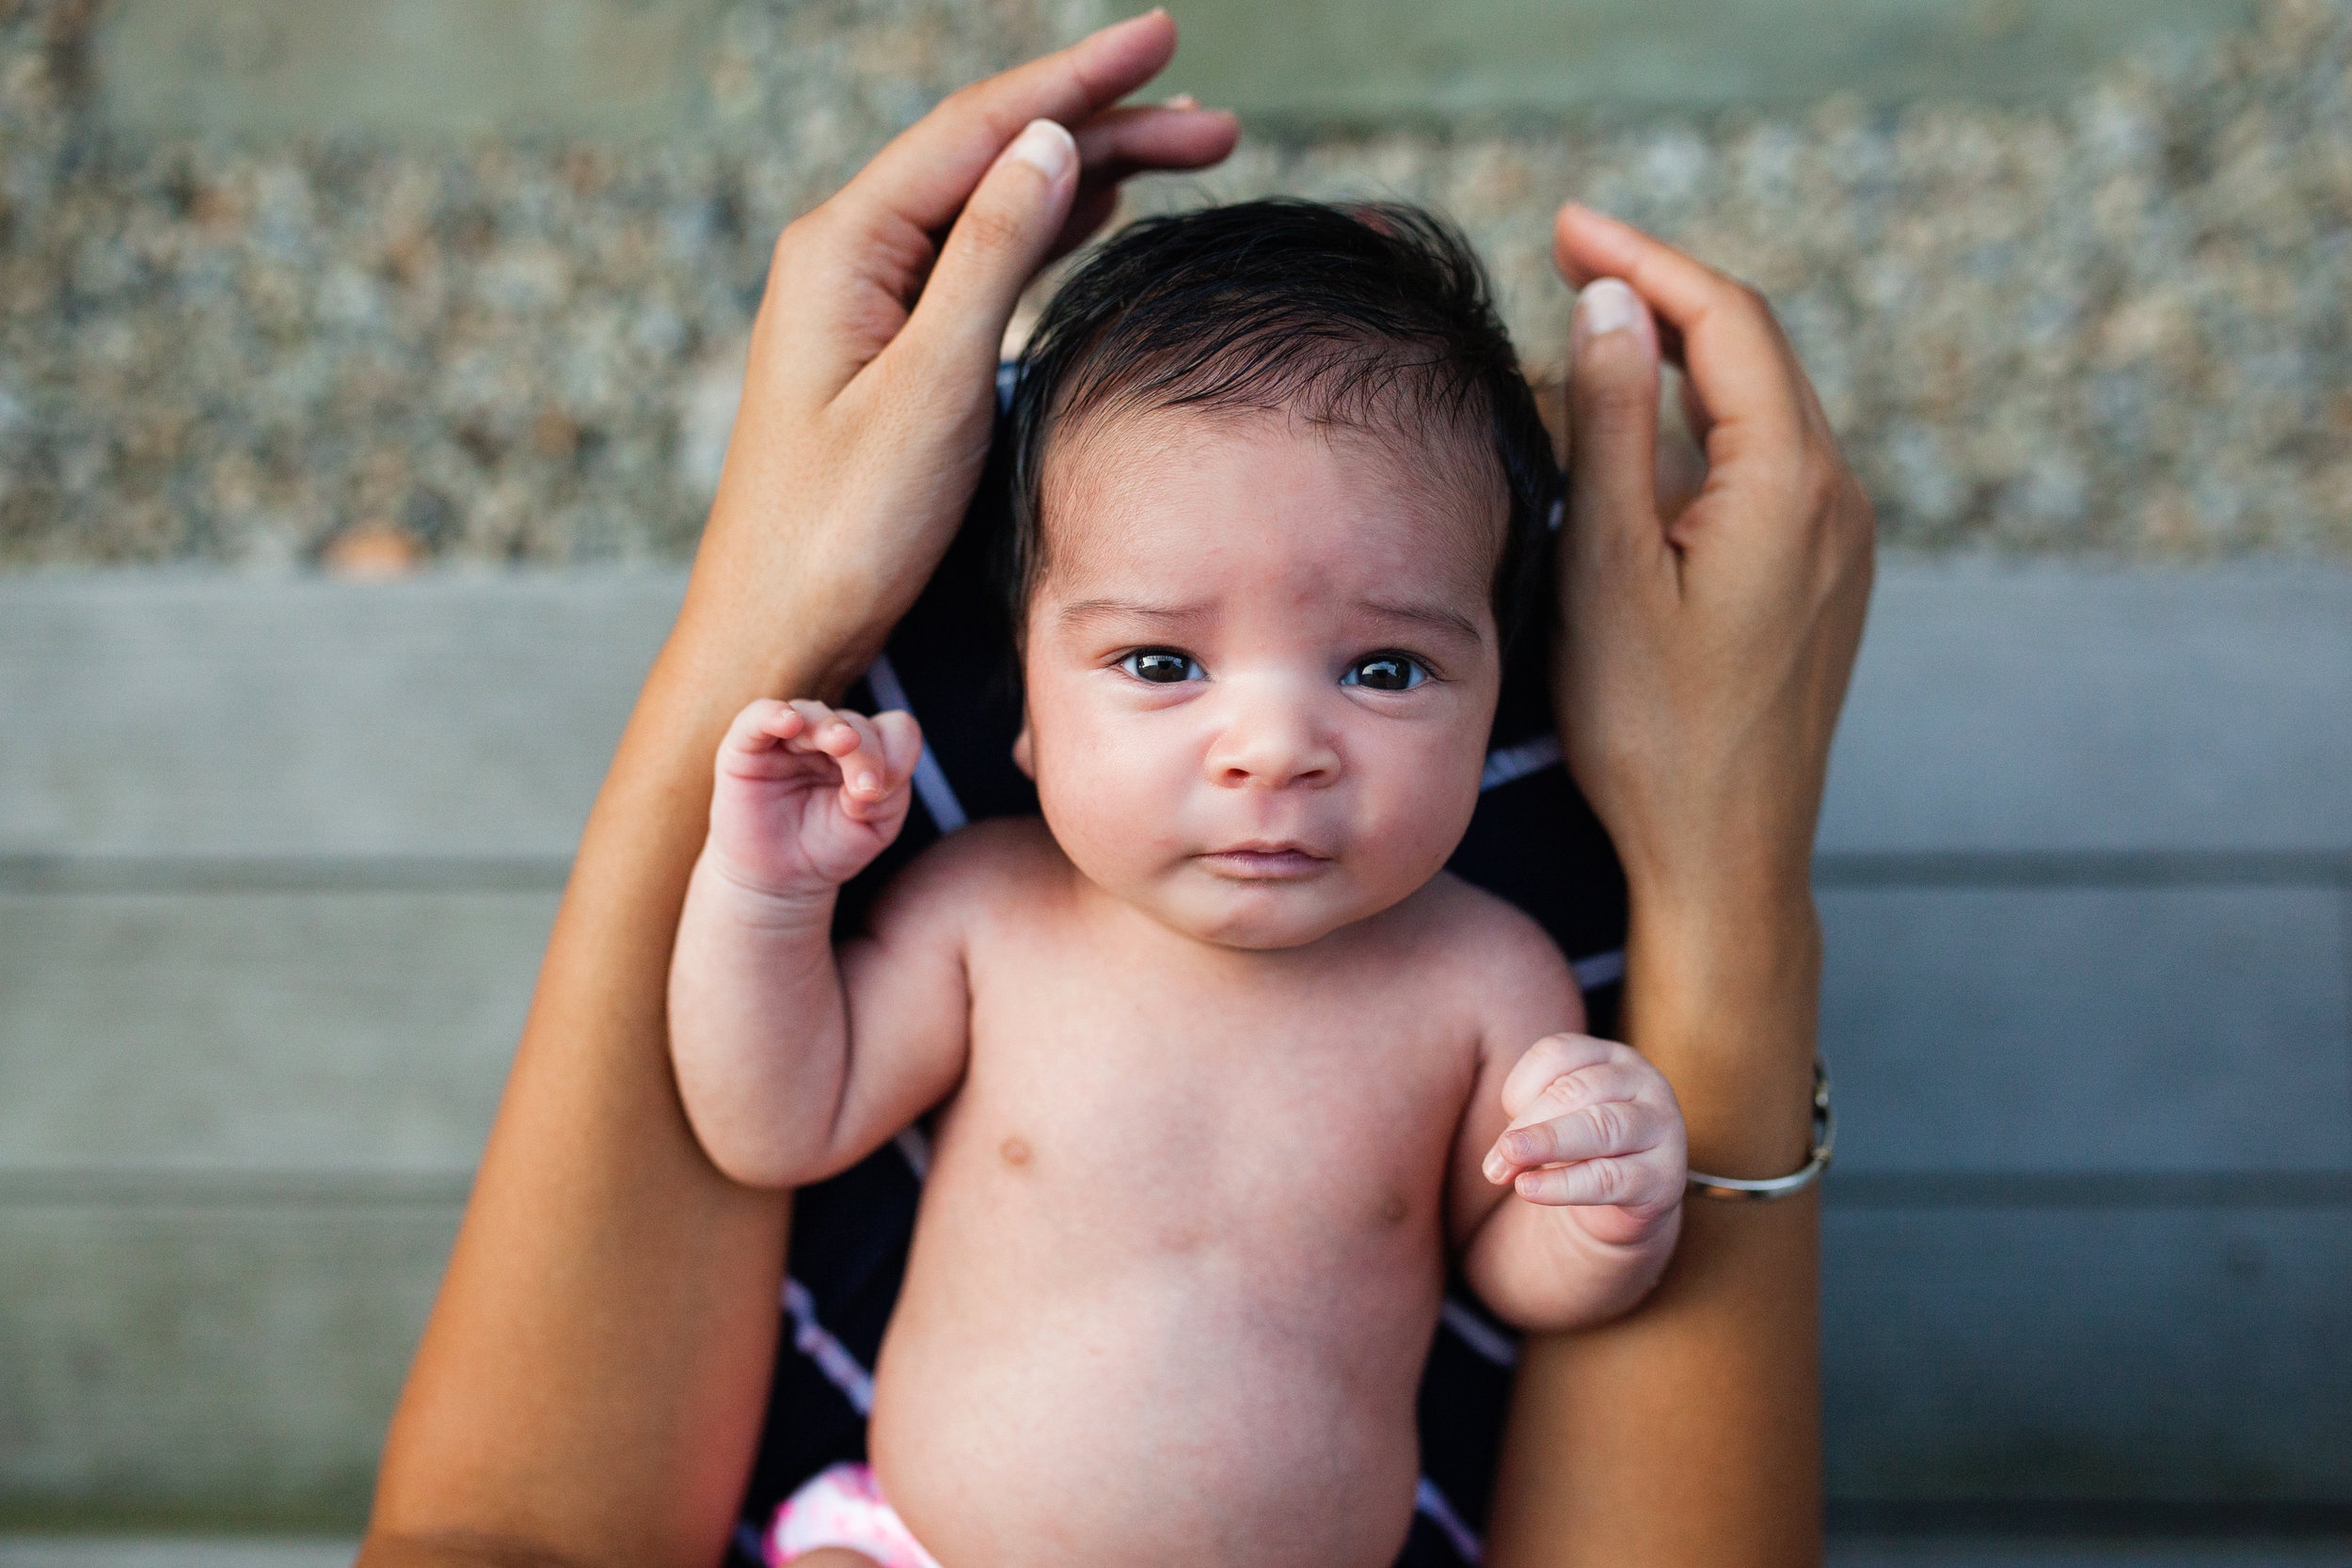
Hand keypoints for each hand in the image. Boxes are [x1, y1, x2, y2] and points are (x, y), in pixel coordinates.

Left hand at [683, 12, 1238, 697]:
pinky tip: (1094, 209)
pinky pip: (977, 259)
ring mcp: (864, 302)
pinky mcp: (883, 350)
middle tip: (1216, 122)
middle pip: (992, 155)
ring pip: (991, 204)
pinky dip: (1046, 227)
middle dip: (1104, 125)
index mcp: (846, 248)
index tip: (1167, 37)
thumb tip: (1049, 142)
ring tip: (1183, 150)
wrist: (774, 632)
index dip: (1080, 79)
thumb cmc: (841, 533)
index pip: (981, 127)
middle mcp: (848, 256)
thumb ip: (991, 258)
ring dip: (1086, 173)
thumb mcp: (930, 391)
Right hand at [705, 699, 922, 894]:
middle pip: (856, 724)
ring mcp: (788, 739)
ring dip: (831, 728)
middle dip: (866, 755)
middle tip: (865, 790)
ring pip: (813, 714)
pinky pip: (758, 716)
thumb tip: (867, 783)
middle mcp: (829, 738)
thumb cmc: (830, 847)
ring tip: (843, 744)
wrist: (780, 878)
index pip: (894, 730)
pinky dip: (773, 714)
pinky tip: (789, 723)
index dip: (898, 754)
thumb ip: (887, 800)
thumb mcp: (874, 829)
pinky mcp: (746, 747)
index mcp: (867, 751)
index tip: (882, 795)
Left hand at [1482, 1033, 1686, 1246]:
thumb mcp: (1553, 1122)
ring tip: (1506, 1165)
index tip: (1505, 1117)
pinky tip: (1531, 1190)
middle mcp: (1644, 1082)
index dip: (1520, 1085)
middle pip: (1577, 1090)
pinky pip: (1610, 1178)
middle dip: (1528, 1123)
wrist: (1626, 1204)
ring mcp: (1663, 1127)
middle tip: (1496, 1156)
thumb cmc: (1580, 1149)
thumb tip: (1501, 1153)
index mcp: (1611, 1057)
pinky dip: (1564, 1185)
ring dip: (1546, 1144)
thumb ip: (1526, 1123)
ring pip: (1600, 1128)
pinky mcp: (1665, 1178)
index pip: (1558, 1053)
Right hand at [1550, 205, 1874, 914]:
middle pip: (1751, 349)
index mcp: (1791, 483)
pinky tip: (1638, 436)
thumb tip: (1606, 304)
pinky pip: (1765, 465)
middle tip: (1565, 257)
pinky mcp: (1822, 578)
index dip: (1642, 258)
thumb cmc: (1653, 732)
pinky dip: (1700, 424)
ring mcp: (1839, 541)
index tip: (1564, 226)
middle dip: (1660, 293)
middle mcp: (1837, 498)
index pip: (1723, 320)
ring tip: (1588, 332)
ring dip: (1678, 358)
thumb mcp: (1607, 570)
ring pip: (1760, 406)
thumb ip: (1609, 426)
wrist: (1727, 859)